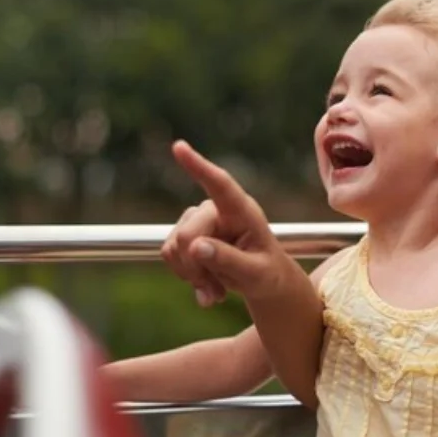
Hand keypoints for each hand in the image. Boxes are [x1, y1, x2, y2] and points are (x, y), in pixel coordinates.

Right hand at [159, 140, 290, 305]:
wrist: (263, 282)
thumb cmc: (268, 273)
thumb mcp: (257, 274)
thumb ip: (229, 260)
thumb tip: (196, 246)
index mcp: (242, 211)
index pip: (220, 185)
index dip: (199, 166)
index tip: (179, 146)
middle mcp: (216, 210)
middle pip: (187, 235)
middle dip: (196, 266)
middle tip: (218, 289)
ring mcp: (198, 221)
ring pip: (174, 247)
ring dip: (192, 275)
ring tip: (218, 289)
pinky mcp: (185, 236)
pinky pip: (169, 255)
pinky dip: (186, 277)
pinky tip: (208, 289)